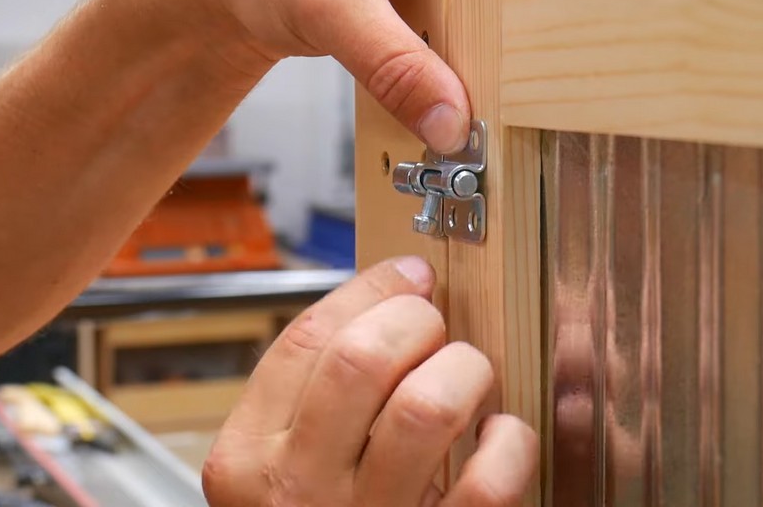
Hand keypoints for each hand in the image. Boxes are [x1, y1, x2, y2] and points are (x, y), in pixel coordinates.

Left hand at [154, 0, 612, 153]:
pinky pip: (472, 6)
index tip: (596, 0)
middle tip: (564, 57)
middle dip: (544, 1)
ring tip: (530, 73)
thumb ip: (389, 61)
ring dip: (512, 28)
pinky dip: (479, 41)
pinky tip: (482, 73)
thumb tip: (448, 121)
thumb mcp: (325, 5)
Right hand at [203, 257, 537, 505]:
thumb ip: (311, 398)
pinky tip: (502, 437)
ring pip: (427, 407)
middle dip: (417, 321)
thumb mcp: (280, 467)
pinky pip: (489, 483)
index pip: (307, 340)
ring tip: (468, 377)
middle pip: (364, 360)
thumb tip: (390, 302)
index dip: (371, 291)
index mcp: (249, 459)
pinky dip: (512, 443)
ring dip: (465, 371)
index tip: (409, 276)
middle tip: (435, 327)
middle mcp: (297, 492)